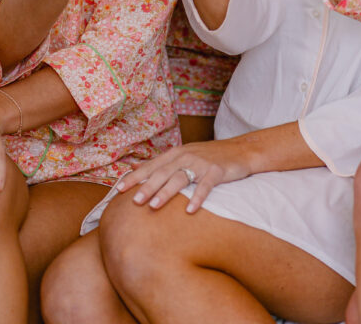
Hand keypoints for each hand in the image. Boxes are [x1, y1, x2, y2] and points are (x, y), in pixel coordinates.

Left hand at [115, 137, 252, 212]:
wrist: (241, 150)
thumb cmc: (210, 157)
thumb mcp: (186, 156)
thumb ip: (164, 164)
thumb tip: (137, 170)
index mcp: (176, 153)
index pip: (152, 166)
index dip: (136, 177)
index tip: (119, 189)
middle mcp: (186, 156)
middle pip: (163, 172)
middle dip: (147, 186)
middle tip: (134, 201)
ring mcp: (202, 163)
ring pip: (180, 178)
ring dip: (166, 192)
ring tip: (153, 206)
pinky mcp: (217, 171)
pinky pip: (205, 186)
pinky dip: (197, 197)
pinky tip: (190, 210)